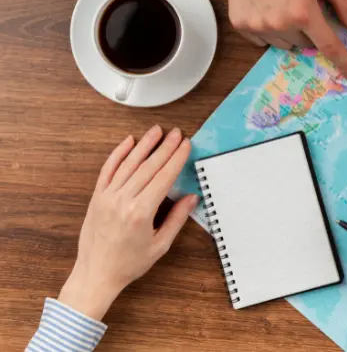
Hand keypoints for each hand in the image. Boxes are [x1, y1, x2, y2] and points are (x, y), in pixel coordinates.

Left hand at [57, 126, 197, 319]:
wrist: (96, 275)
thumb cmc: (128, 264)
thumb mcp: (160, 245)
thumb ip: (176, 219)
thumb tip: (191, 198)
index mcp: (141, 212)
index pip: (164, 177)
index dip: (176, 159)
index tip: (185, 146)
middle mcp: (123, 200)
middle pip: (148, 166)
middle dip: (165, 147)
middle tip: (177, 133)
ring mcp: (107, 197)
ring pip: (129, 163)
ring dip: (144, 145)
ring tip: (156, 131)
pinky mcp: (97, 197)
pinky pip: (108, 170)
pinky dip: (118, 154)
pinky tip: (128, 142)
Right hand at [215, 0, 346, 79]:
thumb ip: (343, 1)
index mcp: (304, 12)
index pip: (329, 46)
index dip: (344, 62)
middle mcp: (280, 25)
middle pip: (305, 43)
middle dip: (310, 28)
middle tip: (303, 3)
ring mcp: (258, 27)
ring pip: (284, 43)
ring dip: (290, 31)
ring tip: (282, 3)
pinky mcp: (240, 24)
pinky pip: (262, 40)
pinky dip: (269, 30)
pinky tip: (266, 6)